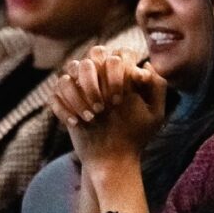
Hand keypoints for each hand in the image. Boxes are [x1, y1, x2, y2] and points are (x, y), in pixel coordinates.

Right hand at [49, 54, 167, 169]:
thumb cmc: (136, 135)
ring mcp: (79, 87)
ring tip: (92, 117)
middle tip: (107, 106)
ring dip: (80, 95)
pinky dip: (64, 108)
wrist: (112, 158)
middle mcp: (99, 75)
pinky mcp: (63, 102)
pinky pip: (56, 93)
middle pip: (92, 55)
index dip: (120, 72)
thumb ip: (157, 87)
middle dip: (98, 79)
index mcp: (121, 74)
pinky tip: (76, 123)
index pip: (118, 54)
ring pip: (70, 71)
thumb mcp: (155, 115)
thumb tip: (144, 65)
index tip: (123, 98)